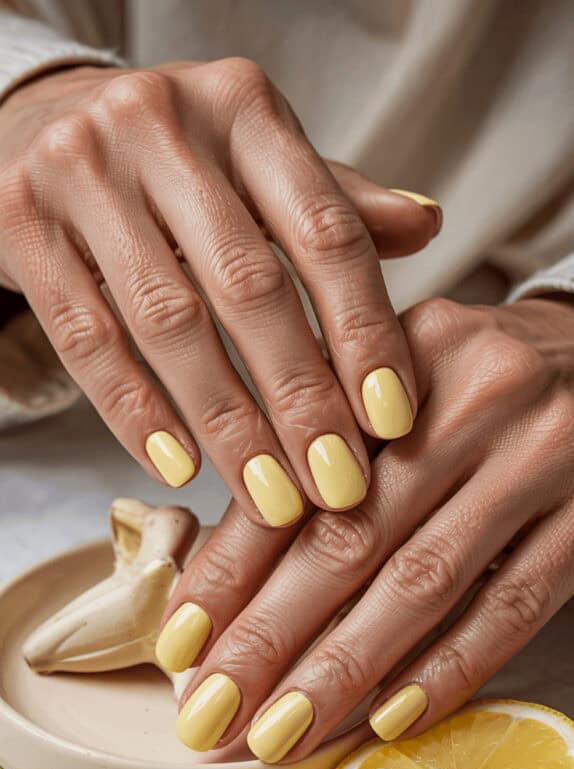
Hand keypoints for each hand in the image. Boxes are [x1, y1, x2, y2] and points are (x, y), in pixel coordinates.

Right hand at [0, 61, 439, 522]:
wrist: (32, 122)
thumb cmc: (170, 162)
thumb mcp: (253, 160)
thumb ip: (331, 200)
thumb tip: (427, 224)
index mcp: (243, 109)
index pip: (325, 232)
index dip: (365, 332)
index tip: (393, 421)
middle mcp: (162, 123)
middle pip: (250, 285)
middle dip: (301, 399)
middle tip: (339, 486)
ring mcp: (81, 168)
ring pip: (169, 321)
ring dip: (229, 424)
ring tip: (272, 501)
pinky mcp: (17, 218)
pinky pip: (85, 335)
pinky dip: (135, 411)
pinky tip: (179, 469)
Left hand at [163, 295, 573, 759]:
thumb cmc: (483, 386)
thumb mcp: (400, 388)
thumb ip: (324, 459)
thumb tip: (228, 581)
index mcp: (402, 355)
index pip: (303, 474)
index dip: (231, 566)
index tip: (181, 645)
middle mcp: (477, 395)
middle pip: (352, 535)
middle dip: (270, 637)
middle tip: (211, 713)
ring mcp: (544, 457)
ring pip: (426, 581)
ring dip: (345, 670)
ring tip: (280, 735)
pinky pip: (512, 607)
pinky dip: (447, 669)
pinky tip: (388, 719)